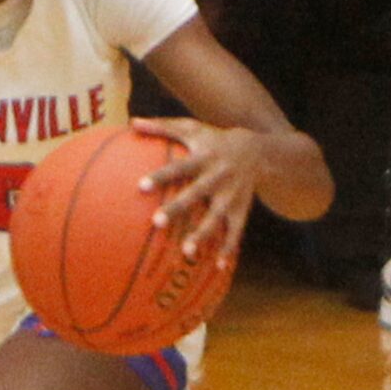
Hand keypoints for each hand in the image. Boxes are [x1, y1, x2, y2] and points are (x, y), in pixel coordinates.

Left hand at [131, 115, 265, 267]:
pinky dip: (229, 249)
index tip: (140, 186)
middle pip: (195, 194)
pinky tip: (220, 267)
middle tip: (156, 222)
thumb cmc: (215, 139)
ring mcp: (231, 195)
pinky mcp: (242, 210)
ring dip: (203, 235)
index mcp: (203, 158)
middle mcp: (217, 177)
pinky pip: (236, 232)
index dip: (160, 176)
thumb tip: (132, 122)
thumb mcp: (192, 128)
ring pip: (216, 217)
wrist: (258, 150)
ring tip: (186, 252)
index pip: (179, 167)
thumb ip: (162, 126)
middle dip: (177, 208)